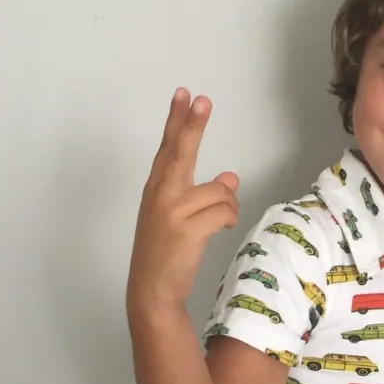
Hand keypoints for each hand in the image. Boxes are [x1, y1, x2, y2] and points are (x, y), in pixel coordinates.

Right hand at [127, 88, 239, 309]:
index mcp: (157, 187)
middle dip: (192, 124)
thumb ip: (202, 194)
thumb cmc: (166, 252)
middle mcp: (161, 193)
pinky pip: (224, 211)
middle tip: (202, 100)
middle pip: (182, 151)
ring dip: (228, 205)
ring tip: (220, 220)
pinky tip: (222, 228)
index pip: (168, 146)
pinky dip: (229, 218)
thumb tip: (231, 178)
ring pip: (219, 191)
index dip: (177, 119)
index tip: (185, 95)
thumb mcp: (180, 217)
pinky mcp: (187, 229)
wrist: (152, 288)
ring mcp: (172, 210)